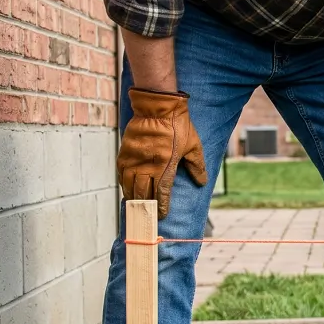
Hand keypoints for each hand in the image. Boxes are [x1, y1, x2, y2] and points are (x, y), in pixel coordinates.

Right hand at [117, 87, 207, 217]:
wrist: (157, 108)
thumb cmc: (178, 126)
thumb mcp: (194, 146)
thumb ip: (197, 166)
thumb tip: (201, 182)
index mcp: (165, 166)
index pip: (162, 193)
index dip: (162, 206)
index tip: (162, 215)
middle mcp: (147, 166)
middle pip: (143, 193)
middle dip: (146, 206)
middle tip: (148, 215)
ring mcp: (134, 160)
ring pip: (130, 186)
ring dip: (133, 198)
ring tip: (137, 206)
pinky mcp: (124, 153)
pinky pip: (122, 174)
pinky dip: (124, 184)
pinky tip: (127, 190)